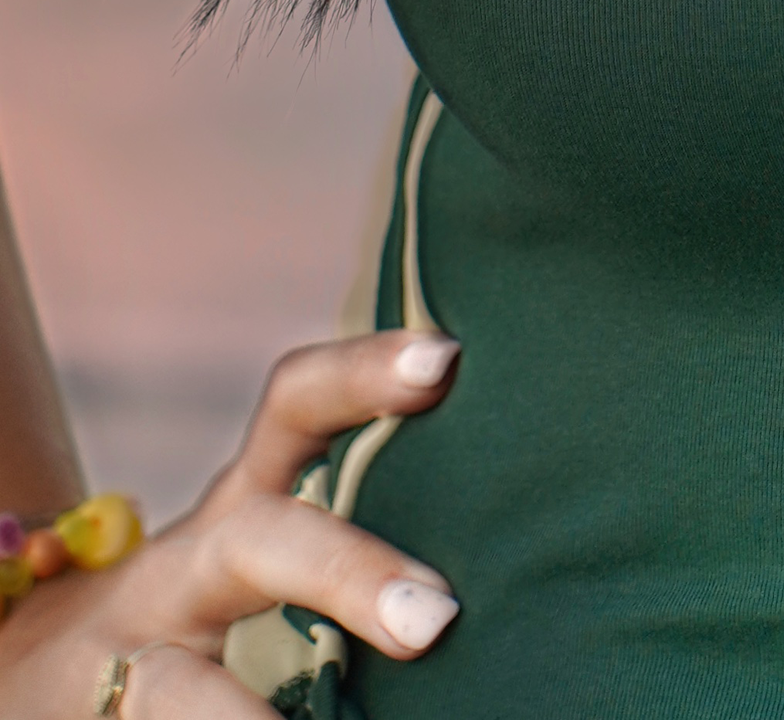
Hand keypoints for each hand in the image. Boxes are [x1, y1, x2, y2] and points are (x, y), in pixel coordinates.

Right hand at [0, 332, 461, 711]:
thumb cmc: (192, 613)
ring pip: (179, 690)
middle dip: (347, 574)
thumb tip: (478, 563)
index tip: (444, 358)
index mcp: (238, 506)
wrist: (36, 674)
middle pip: (259, 544)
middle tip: (436, 620)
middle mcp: (183, 569)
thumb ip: (340, 534)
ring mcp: (135, 659)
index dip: (361, 372)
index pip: (294, 407)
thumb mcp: (257, 550)